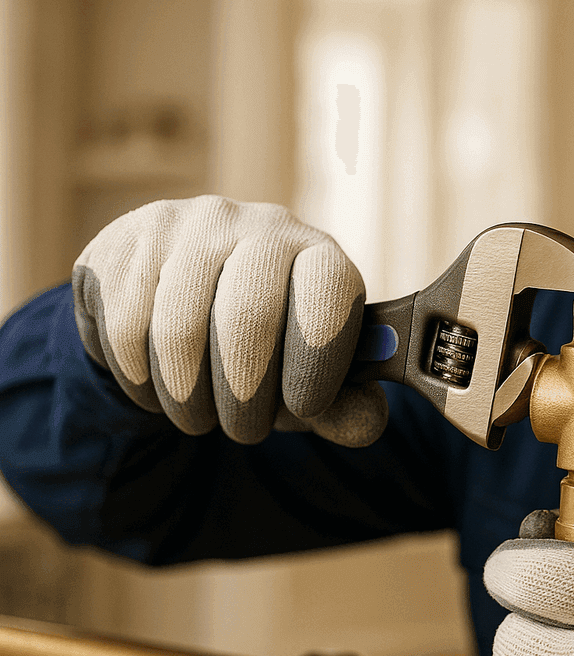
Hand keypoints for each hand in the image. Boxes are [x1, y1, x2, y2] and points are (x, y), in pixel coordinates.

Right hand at [72, 195, 386, 445]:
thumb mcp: (310, 376)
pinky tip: (157, 388)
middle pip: (249, 316)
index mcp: (319, 253)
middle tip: (244, 430)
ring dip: (188, 397)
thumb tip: (364, 426)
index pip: (330, 290)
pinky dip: (142, 380)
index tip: (304, 407)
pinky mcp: (129, 241)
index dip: (318, 359)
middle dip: (245, 396)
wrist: (181, 300)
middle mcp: (260, 225)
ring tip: (199, 416)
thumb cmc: (265, 346)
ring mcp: (191, 225)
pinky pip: (127, 328)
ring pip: (179, 329)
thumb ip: (343, 405)